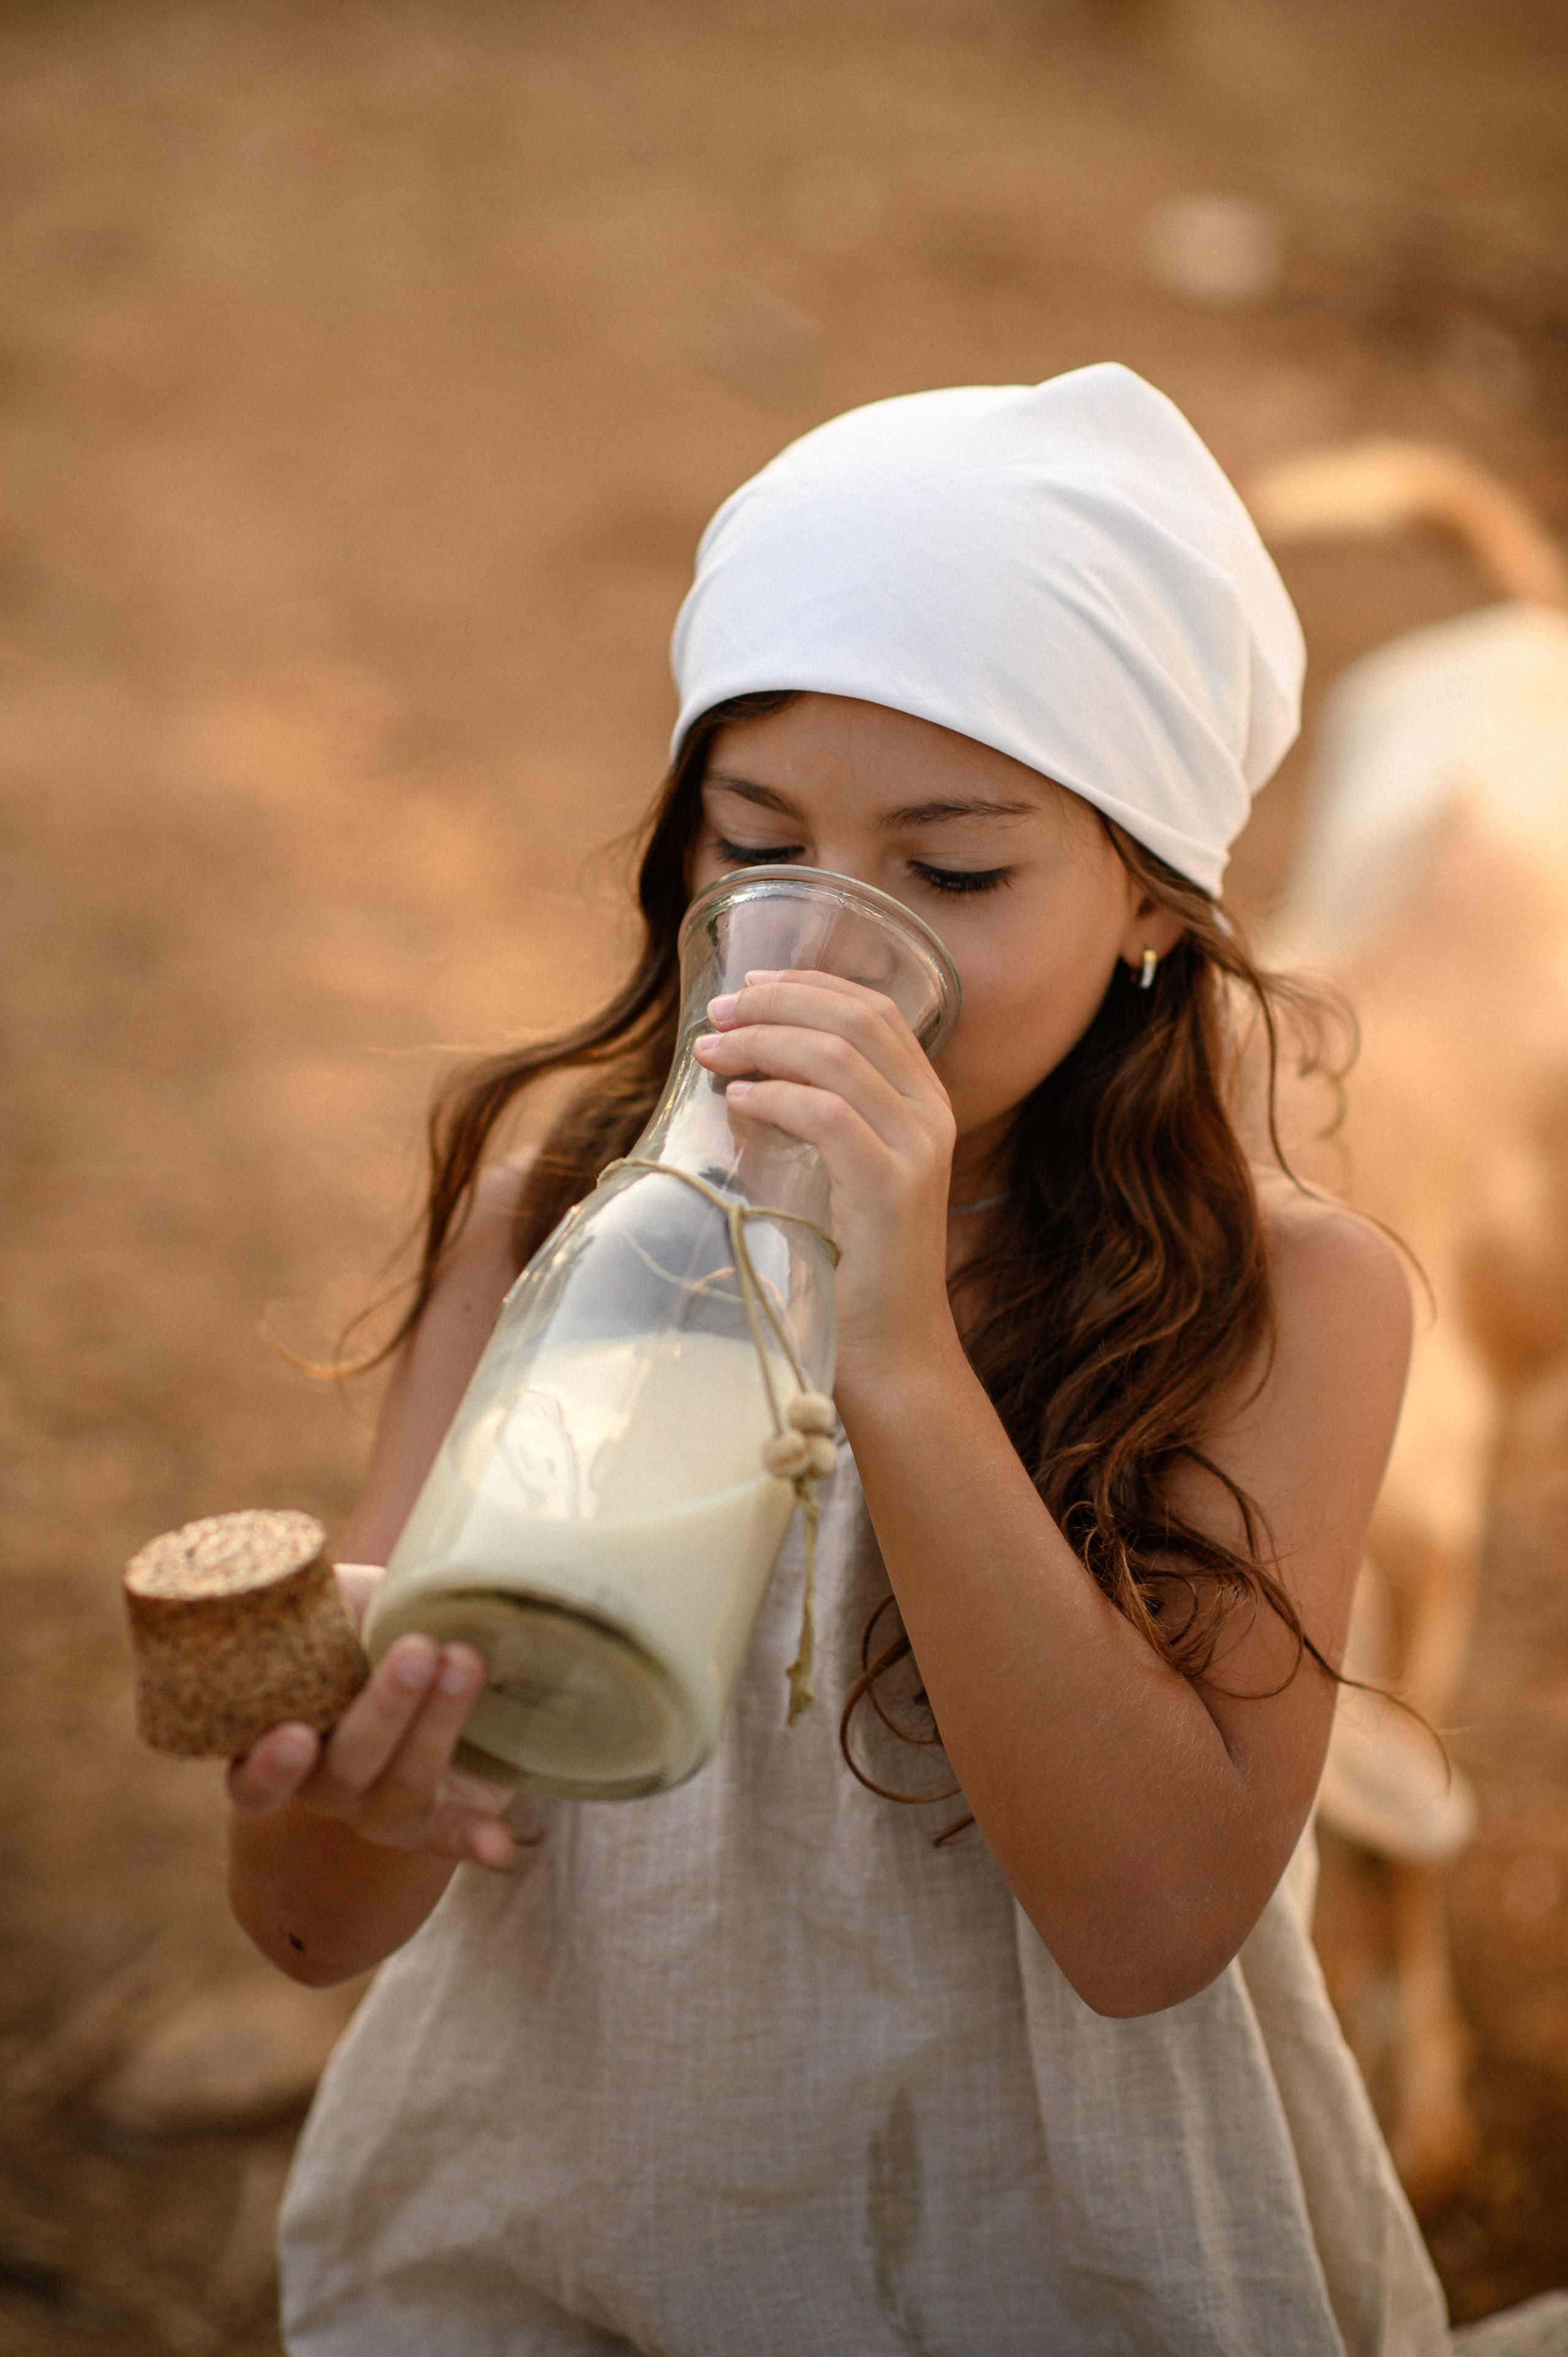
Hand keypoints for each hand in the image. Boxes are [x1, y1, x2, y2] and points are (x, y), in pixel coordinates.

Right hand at [226, 1627, 516, 1871]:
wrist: (416, 1666)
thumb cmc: (358, 1627)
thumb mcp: (334, 1606)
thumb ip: (316, 1598)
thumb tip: (309, 1568)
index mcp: (278, 1743)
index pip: (254, 1781)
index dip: (269, 1767)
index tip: (295, 1735)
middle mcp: (323, 1787)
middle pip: (343, 1770)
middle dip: (384, 1711)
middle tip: (418, 1651)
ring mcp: (379, 1809)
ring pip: (402, 1785)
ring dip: (437, 1727)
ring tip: (465, 1662)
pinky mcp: (433, 1818)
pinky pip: (450, 1835)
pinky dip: (473, 1839)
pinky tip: (498, 1845)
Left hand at [693, 969, 958, 1380]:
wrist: (889, 1350)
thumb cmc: (847, 1265)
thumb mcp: (836, 1174)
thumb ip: (814, 1117)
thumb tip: (741, 1068)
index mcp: (925, 1104)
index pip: (874, 1010)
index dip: (808, 985)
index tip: (750, 985)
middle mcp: (931, 1117)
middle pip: (856, 1018)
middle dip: (777, 1003)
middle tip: (718, 1015)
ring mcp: (916, 1151)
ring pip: (837, 1057)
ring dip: (763, 1043)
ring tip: (712, 1052)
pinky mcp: (890, 1189)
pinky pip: (828, 1115)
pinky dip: (776, 1097)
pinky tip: (739, 1101)